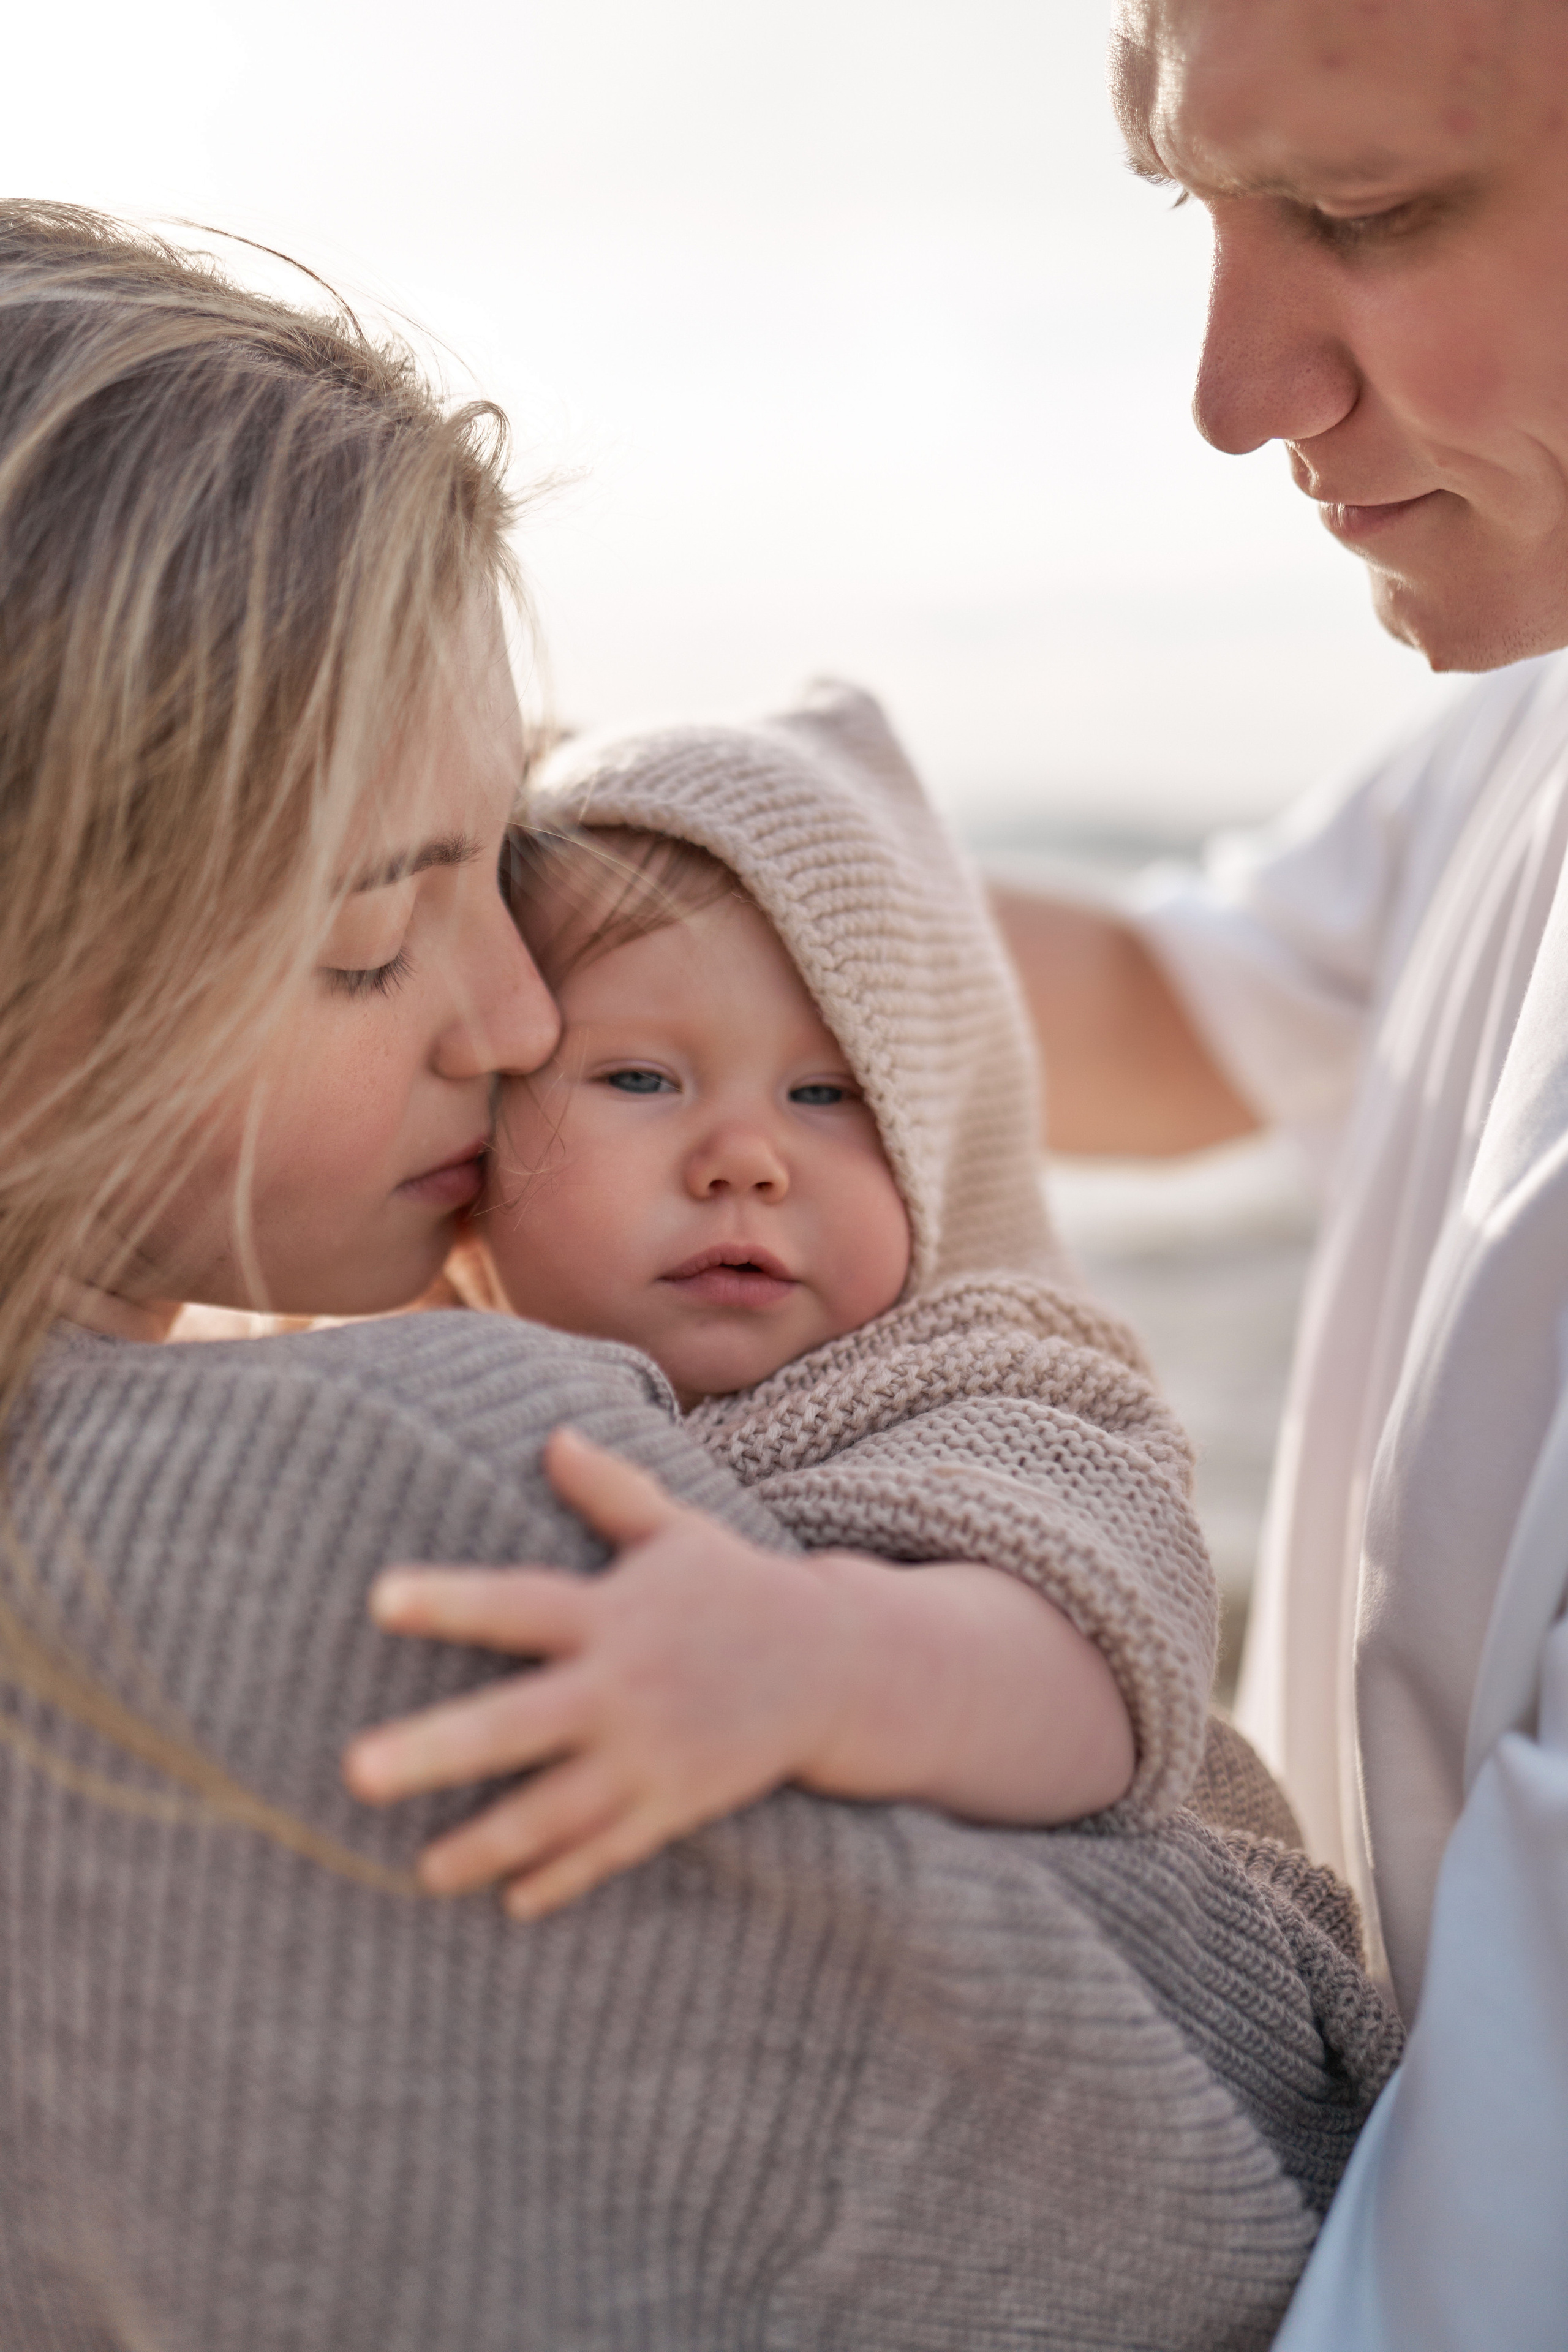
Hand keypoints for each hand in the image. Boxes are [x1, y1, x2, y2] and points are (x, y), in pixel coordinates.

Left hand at [343, 1428, 853, 1918]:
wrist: (837, 1666)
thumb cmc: (738, 1587)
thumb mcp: (678, 1530)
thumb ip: (611, 1491)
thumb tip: (553, 1436)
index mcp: (612, 1614)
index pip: (517, 1605)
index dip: (451, 1602)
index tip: (379, 1599)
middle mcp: (623, 1688)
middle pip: (518, 1724)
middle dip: (438, 1750)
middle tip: (356, 1771)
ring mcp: (651, 1754)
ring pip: (555, 1810)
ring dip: (487, 1843)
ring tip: (424, 1870)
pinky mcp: (677, 1803)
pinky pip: (609, 1850)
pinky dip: (563, 1877)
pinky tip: (511, 1903)